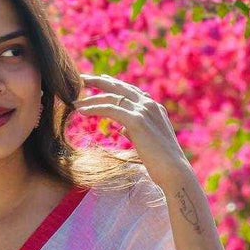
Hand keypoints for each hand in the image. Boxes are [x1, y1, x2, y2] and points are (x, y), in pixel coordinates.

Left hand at [73, 73, 190, 184]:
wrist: (174, 171)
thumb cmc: (161, 163)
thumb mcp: (147, 142)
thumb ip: (134, 131)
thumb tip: (122, 129)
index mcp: (154, 108)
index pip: (130, 91)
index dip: (113, 85)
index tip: (100, 81)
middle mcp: (149, 105)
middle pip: (119, 87)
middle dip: (99, 81)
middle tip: (82, 78)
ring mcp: (144, 110)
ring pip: (112, 97)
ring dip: (91, 98)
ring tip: (75, 101)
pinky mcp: (136, 120)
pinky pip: (110, 109)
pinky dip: (94, 108)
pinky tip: (81, 110)